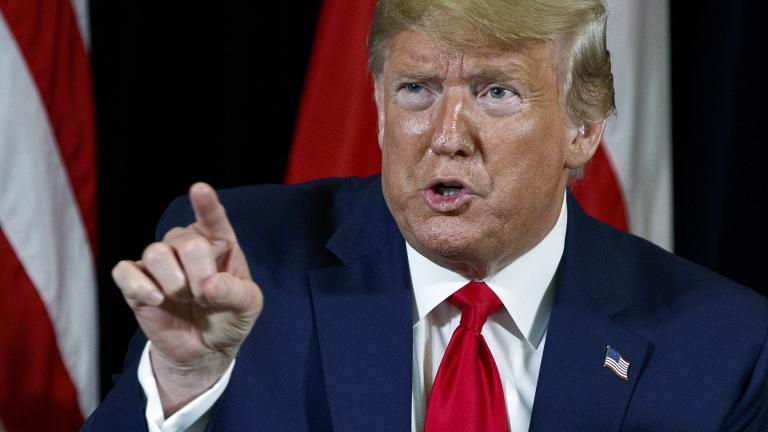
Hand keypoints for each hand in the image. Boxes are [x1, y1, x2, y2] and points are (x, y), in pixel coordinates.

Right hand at [112, 182, 262, 414]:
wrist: (204, 350)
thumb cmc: (229, 318)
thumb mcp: (248, 308)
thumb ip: (237, 294)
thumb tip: (211, 286)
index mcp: (219, 243)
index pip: (212, 218)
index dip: (206, 205)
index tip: (200, 190)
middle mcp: (187, 245)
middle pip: (185, 242)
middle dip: (198, 276)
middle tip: (205, 297)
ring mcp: (160, 262)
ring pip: (155, 253)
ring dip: (174, 284)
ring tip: (184, 299)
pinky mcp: (135, 281)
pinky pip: (124, 271)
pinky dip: (139, 286)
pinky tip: (155, 300)